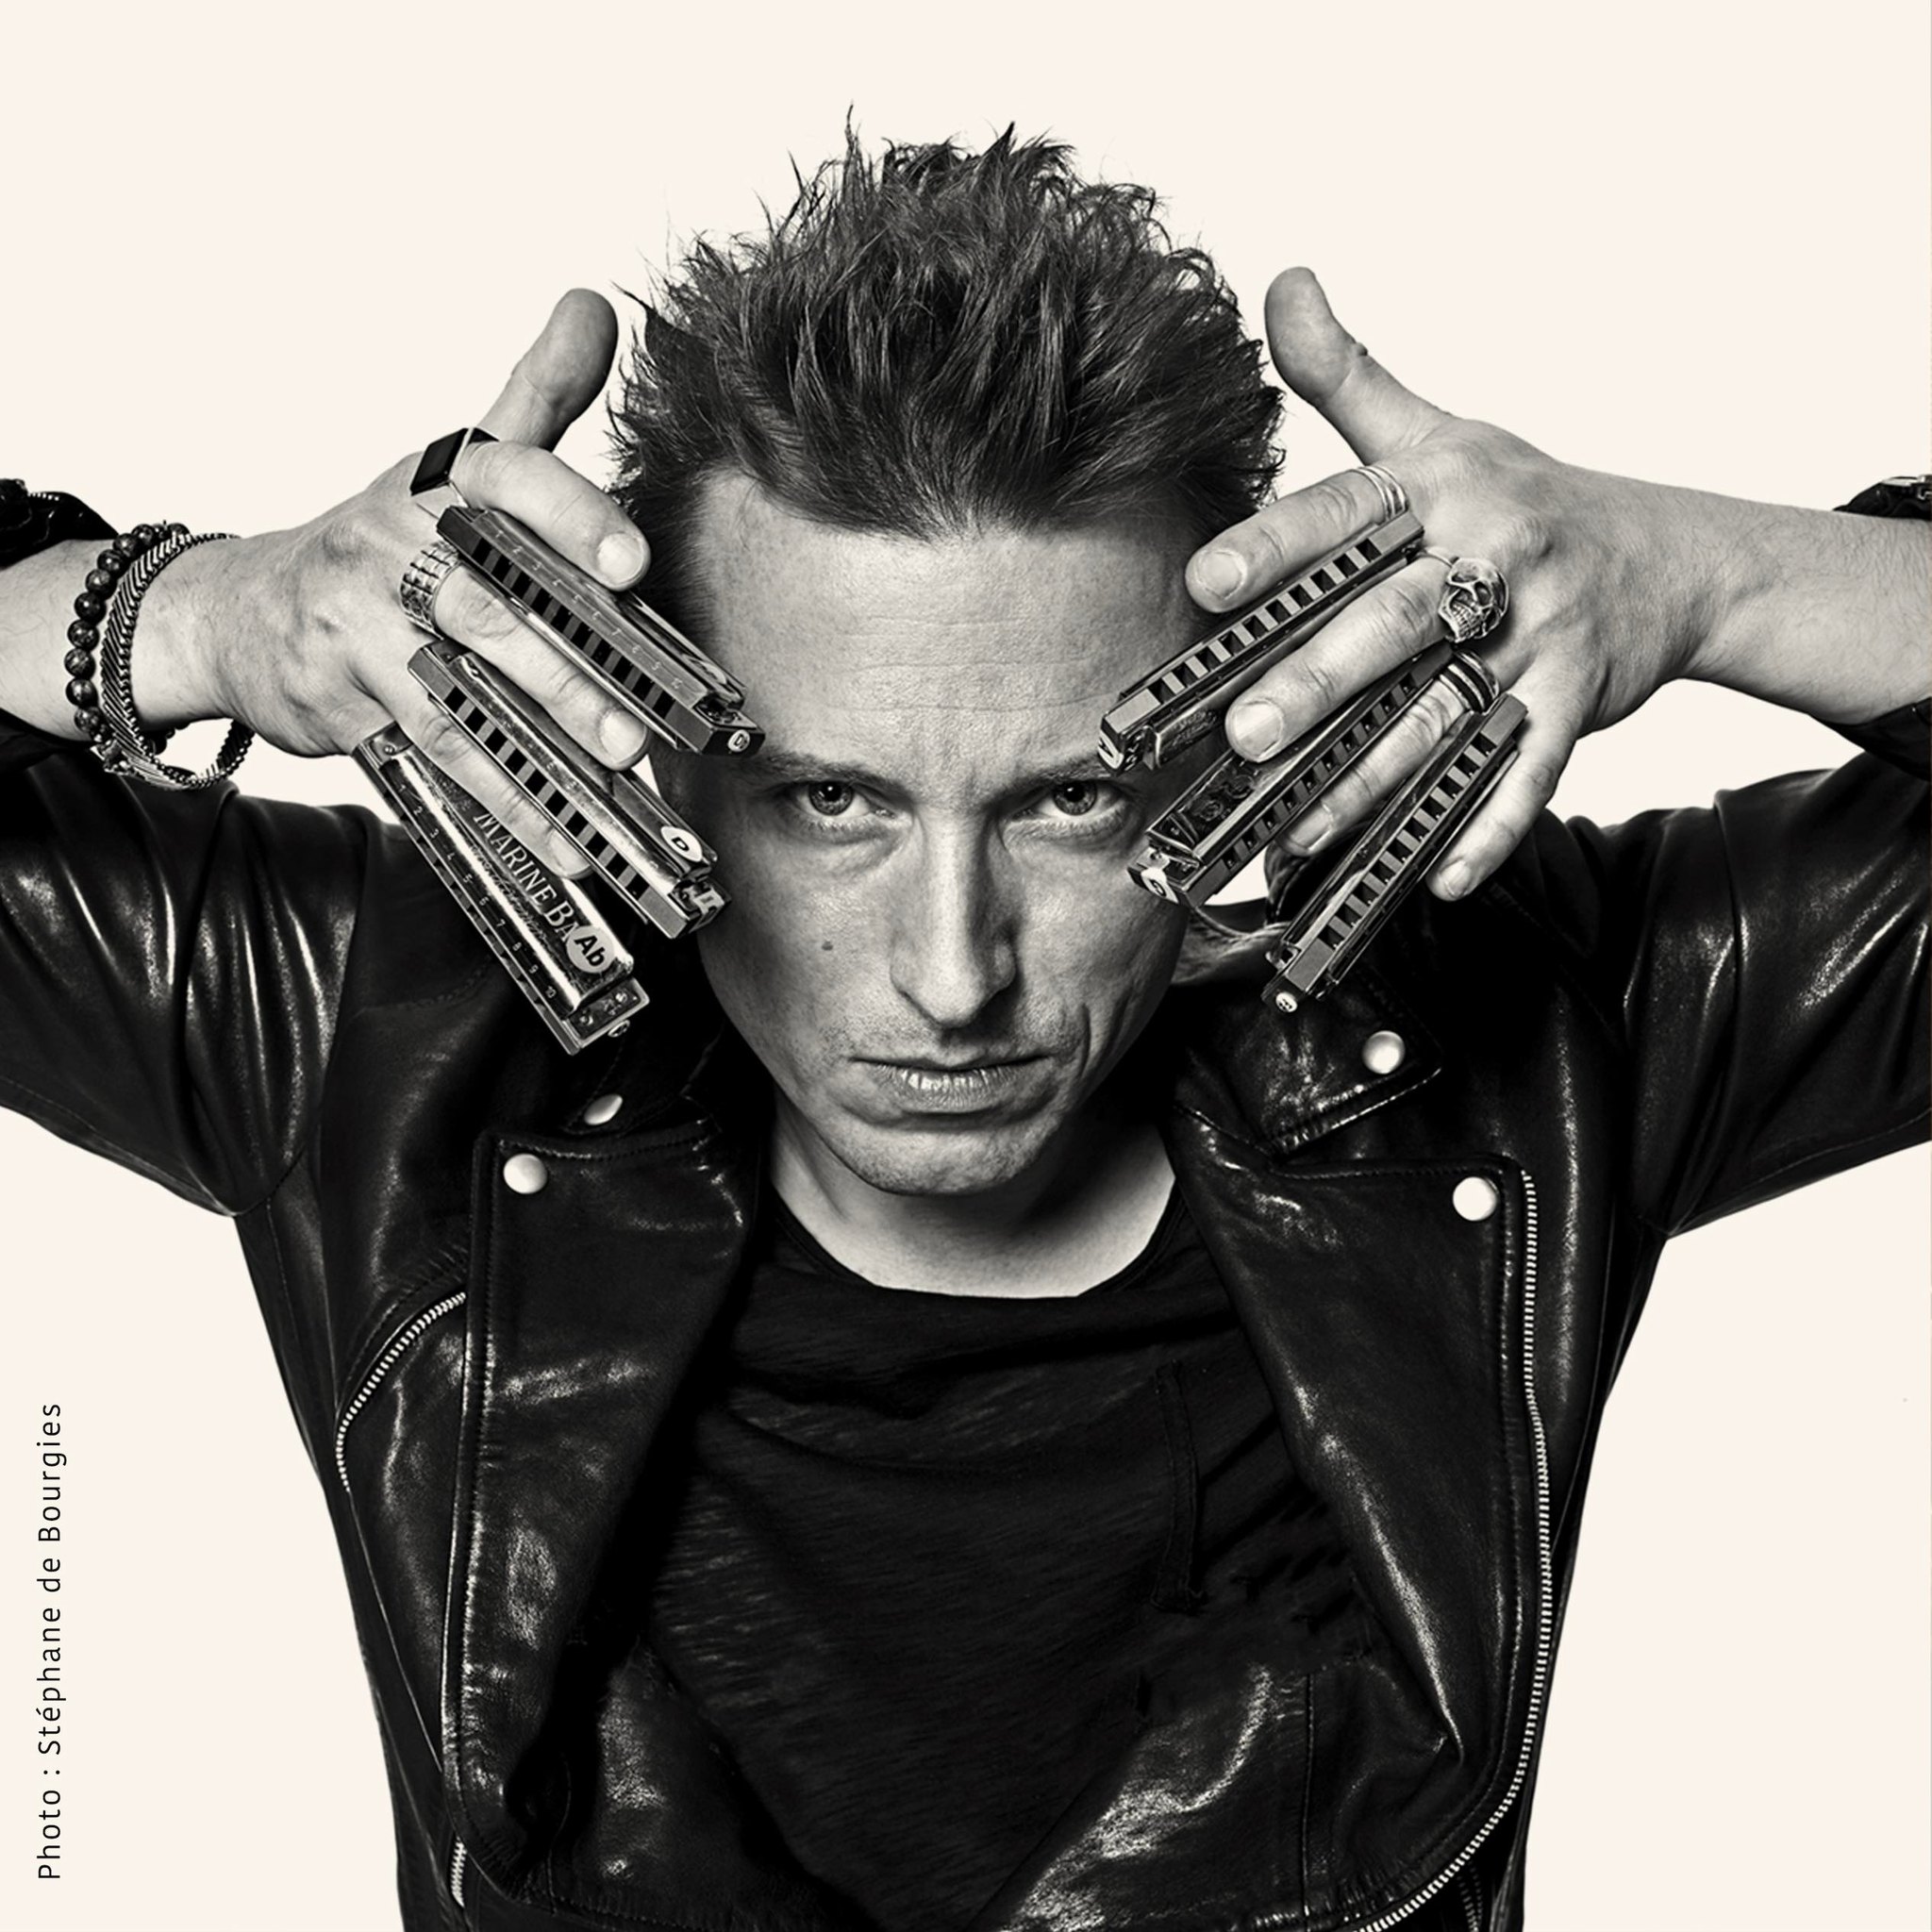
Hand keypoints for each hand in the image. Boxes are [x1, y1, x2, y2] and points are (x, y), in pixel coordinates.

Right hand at [144, 290, 650, 875]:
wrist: (244, 613)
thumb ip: (536, 396)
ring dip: (539, 742)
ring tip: (613, 775)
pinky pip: (435, 761)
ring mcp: (361, 633)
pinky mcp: (347, 706)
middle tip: (638, 717)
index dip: (570, 516)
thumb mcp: (452, 461)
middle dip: (567, 666)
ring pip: (459, 692)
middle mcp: (392, 549)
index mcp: (435, 484)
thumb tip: (597, 303)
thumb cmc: (383, 541)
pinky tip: (565, 837)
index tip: (631, 562)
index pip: (505, 480)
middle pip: (488, 607)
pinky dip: (502, 803)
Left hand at [1183, 269, 1732, 898]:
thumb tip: (1278, 279)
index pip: (1348, 513)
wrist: (1668, 557)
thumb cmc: (1520, 497)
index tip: (1203, 580)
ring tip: (1296, 834)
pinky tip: (1437, 878)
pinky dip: (1489, 826)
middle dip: (1319, 681)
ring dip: (1374, 781)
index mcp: (1444, 486)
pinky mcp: (1576, 703)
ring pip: (1447, 711)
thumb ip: (1347, 375)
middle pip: (1396, 622)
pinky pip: (1531, 770)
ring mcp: (1541, 634)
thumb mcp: (1437, 431)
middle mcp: (1493, 555)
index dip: (1276, 544)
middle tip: (1246, 736)